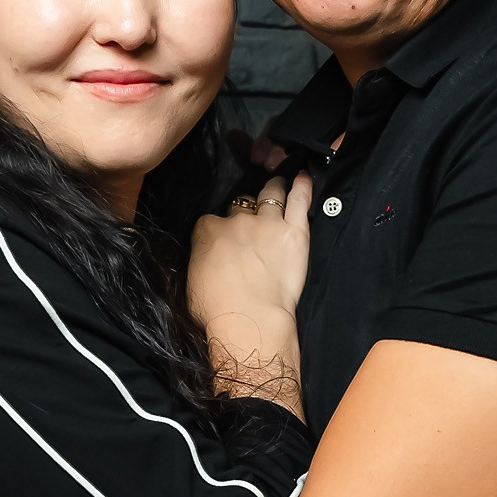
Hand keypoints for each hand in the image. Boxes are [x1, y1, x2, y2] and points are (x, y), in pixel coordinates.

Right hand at [187, 172, 311, 408]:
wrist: (249, 319)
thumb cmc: (215, 309)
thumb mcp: (193, 281)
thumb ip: (201, 260)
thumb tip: (208, 260)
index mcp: (207, 230)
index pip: (214, 219)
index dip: (222, 227)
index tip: (228, 238)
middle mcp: (237, 220)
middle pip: (243, 205)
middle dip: (247, 209)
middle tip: (254, 218)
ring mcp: (267, 223)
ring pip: (271, 195)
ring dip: (274, 190)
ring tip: (278, 185)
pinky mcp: (294, 233)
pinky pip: (299, 201)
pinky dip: (302, 187)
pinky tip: (303, 178)